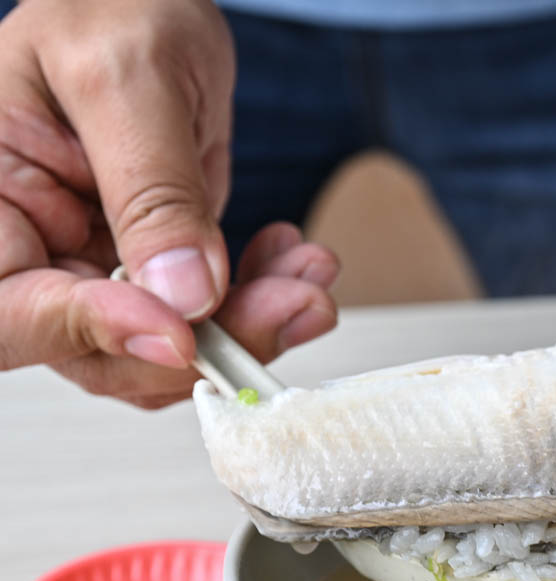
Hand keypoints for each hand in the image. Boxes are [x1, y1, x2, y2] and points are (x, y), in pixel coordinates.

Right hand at [0, 0, 337, 399]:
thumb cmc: (113, 5)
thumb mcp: (126, 79)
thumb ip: (152, 190)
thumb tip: (182, 294)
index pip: (14, 313)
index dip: (93, 333)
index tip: (181, 331)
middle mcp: (35, 249)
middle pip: (101, 352)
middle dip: (205, 343)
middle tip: (290, 305)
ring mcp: (97, 267)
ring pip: (167, 348)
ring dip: (251, 326)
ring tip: (308, 280)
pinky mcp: (158, 271)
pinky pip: (209, 317)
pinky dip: (263, 300)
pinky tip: (295, 260)